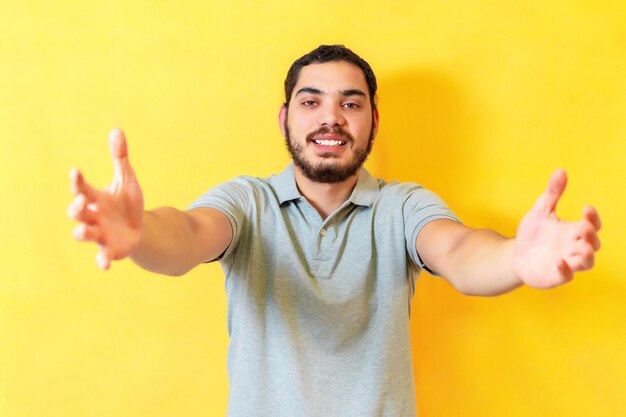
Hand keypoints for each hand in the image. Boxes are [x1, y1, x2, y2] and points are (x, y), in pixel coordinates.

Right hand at [67, 129, 143, 269]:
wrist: (138, 229)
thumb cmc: (127, 203)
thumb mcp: (127, 180)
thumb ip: (120, 158)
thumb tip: (117, 130)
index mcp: (95, 199)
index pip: (81, 189)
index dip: (77, 182)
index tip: (75, 171)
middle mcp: (93, 216)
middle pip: (76, 213)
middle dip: (76, 208)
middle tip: (81, 202)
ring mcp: (99, 234)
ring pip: (84, 234)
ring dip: (82, 232)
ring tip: (85, 230)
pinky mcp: (109, 250)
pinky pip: (102, 256)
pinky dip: (102, 260)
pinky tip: (105, 265)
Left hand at [514, 169, 601, 287]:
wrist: (515, 254)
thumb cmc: (533, 233)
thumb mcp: (540, 211)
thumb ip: (552, 193)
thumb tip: (561, 170)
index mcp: (573, 231)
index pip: (592, 225)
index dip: (593, 218)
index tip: (586, 208)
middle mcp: (573, 247)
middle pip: (593, 244)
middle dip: (591, 237)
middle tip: (583, 228)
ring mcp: (566, 262)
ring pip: (586, 263)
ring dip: (587, 256)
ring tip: (583, 248)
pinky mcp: (555, 275)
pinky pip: (566, 276)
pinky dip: (565, 270)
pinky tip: (559, 262)